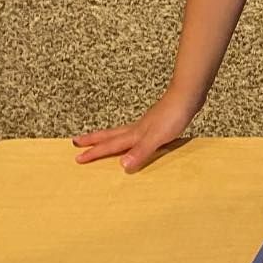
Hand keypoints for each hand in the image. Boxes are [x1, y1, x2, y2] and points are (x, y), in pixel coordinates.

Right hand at [72, 90, 200, 172]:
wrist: (187, 96)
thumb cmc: (174, 115)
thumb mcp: (157, 138)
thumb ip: (140, 151)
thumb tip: (121, 166)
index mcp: (134, 134)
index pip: (110, 145)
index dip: (94, 153)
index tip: (77, 158)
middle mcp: (137, 129)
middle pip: (110, 135)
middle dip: (92, 140)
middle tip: (75, 142)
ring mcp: (146, 125)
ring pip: (120, 132)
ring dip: (107, 137)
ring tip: (98, 139)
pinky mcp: (156, 123)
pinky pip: (134, 133)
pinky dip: (127, 137)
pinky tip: (134, 138)